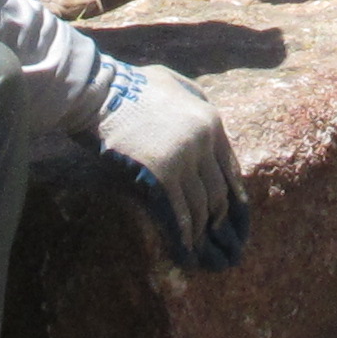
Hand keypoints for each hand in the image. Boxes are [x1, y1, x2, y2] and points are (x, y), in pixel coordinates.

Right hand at [94, 59, 250, 271]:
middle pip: (218, 191)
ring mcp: (184, 159)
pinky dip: (184, 234)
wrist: (100, 93)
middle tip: (223, 245)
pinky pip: (178, 211)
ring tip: (204, 254)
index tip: (236, 221)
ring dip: (202, 233)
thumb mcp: (177, 83)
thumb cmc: (132, 86)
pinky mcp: (161, 174)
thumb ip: (198, 100)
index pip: (231, 169)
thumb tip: (209, 118)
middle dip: (221, 222)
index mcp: (211, 121)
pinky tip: (185, 251)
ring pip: (201, 205)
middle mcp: (204, 141)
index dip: (235, 200)